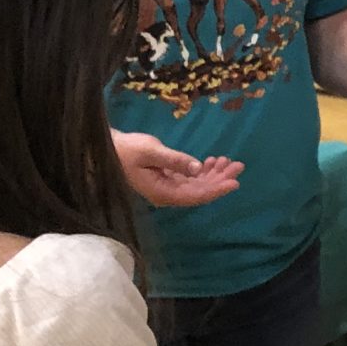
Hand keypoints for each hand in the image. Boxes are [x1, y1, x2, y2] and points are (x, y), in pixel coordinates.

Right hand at [114, 129, 243, 207]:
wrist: (108, 149)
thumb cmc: (126, 150)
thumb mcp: (151, 152)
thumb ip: (175, 160)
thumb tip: (197, 168)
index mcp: (163, 193)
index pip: (195, 195)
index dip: (216, 190)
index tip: (234, 182)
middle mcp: (168, 194)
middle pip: (200, 191)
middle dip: (220, 179)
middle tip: (239, 166)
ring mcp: (168, 187)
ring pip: (197, 184)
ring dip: (214, 174)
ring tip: (229, 161)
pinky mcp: (168, 179)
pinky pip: (190, 178)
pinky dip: (202, 170)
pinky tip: (213, 161)